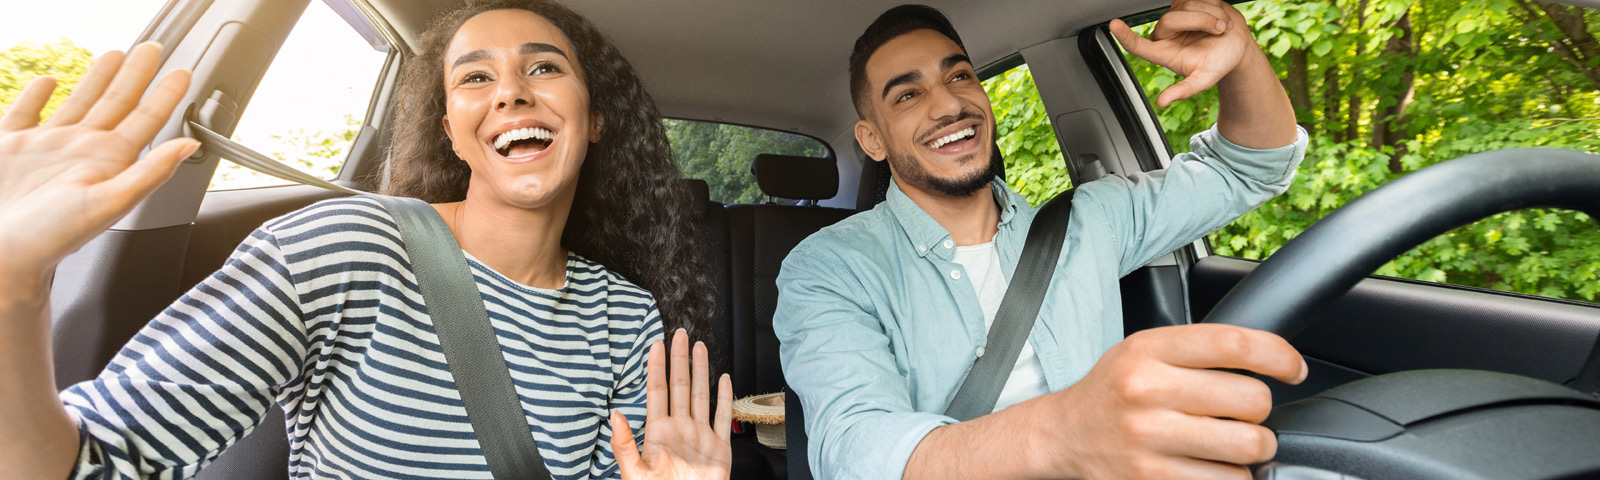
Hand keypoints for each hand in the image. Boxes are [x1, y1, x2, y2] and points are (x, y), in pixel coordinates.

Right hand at [0, 42, 195, 286]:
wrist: (1, 254)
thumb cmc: (52, 237)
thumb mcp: (110, 203)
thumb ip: (151, 172)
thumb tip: (189, 146)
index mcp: (109, 161)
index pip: (147, 118)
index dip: (165, 94)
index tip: (183, 72)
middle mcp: (82, 150)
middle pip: (116, 102)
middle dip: (135, 75)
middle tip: (152, 49)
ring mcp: (47, 147)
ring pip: (79, 102)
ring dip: (96, 78)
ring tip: (114, 56)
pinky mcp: (11, 147)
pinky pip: (26, 112)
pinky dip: (36, 94)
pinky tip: (48, 81)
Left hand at [610, 329, 732, 479]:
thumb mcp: (634, 473)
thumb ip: (623, 444)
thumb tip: (614, 415)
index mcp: (658, 433)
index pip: (657, 391)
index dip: (656, 367)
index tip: (655, 344)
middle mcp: (679, 430)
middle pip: (680, 386)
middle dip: (679, 359)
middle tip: (679, 334)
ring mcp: (700, 437)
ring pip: (701, 395)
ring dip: (701, 371)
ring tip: (699, 348)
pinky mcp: (719, 449)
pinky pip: (722, 418)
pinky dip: (725, 398)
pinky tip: (724, 381)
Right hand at [1025, 324, 1307, 478]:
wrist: (1062, 436)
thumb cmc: (1112, 392)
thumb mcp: (1143, 351)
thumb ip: (1196, 350)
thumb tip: (1270, 360)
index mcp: (1148, 350)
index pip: (1233, 344)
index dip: (1279, 356)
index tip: (1294, 368)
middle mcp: (1147, 391)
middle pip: (1251, 399)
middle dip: (1261, 411)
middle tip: (1245, 414)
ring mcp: (1149, 439)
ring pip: (1249, 446)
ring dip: (1253, 448)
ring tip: (1231, 443)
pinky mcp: (1153, 479)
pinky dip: (1232, 476)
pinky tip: (1212, 465)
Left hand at [1109, 0, 1259, 106]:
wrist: (1237, 47)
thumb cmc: (1218, 63)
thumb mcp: (1204, 80)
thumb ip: (1183, 91)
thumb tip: (1162, 102)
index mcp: (1163, 52)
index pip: (1137, 45)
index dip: (1125, 36)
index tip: (1114, 25)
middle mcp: (1166, 32)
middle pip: (1170, 19)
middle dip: (1199, 21)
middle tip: (1218, 31)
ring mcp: (1176, 14)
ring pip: (1187, 5)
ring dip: (1211, 15)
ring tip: (1220, 28)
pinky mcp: (1188, 1)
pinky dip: (1215, 7)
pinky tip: (1219, 17)